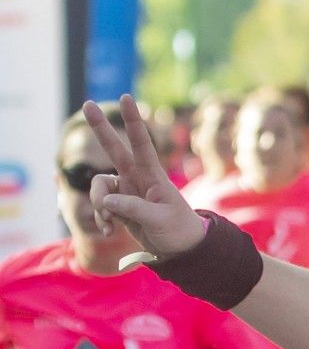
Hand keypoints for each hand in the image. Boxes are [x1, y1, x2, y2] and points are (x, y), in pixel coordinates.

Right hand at [82, 97, 205, 258]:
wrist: (181, 250)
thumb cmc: (178, 231)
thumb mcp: (159, 220)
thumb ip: (133, 208)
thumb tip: (106, 200)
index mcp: (152, 176)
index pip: (141, 144)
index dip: (133, 121)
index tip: (126, 98)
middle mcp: (137, 178)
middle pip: (115, 149)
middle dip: (101, 128)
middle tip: (87, 104)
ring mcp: (127, 191)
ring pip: (99, 186)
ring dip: (99, 204)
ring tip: (110, 221)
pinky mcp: (119, 206)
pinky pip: (100, 205)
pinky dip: (101, 217)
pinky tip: (108, 230)